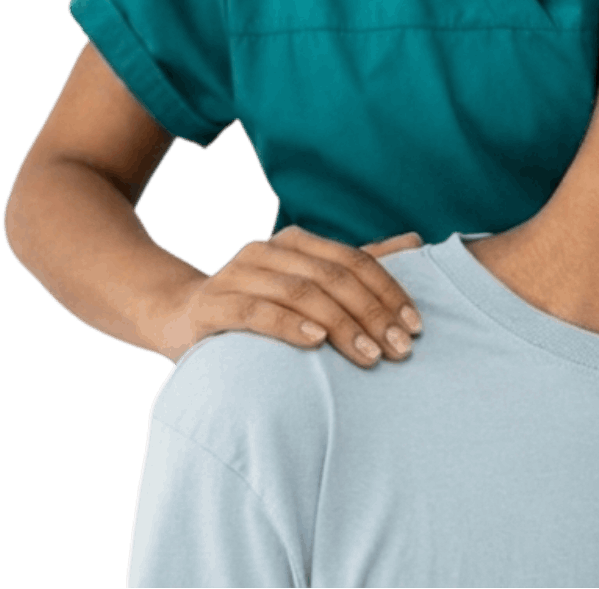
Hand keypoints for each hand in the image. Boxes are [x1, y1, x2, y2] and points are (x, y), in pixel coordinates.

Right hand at [162, 226, 425, 367]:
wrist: (181, 317)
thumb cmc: (258, 305)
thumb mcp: (309, 284)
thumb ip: (357, 266)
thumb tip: (417, 243)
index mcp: (297, 242)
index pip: (355, 261)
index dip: (389, 292)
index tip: (416, 327)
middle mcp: (269, 251)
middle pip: (333, 277)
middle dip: (372, 314)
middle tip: (400, 349)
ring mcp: (238, 275)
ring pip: (301, 293)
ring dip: (341, 325)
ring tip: (370, 355)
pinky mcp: (213, 304)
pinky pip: (257, 312)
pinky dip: (290, 325)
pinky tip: (316, 342)